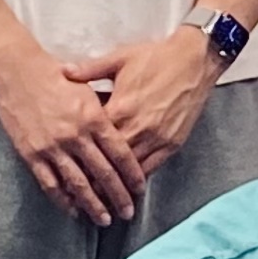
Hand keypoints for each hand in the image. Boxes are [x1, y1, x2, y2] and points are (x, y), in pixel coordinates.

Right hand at [0, 45, 142, 225]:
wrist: (18, 72)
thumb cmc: (56, 77)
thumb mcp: (89, 89)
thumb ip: (105, 114)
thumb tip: (125, 134)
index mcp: (94, 118)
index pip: (121, 154)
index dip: (133, 175)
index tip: (140, 189)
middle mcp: (76, 135)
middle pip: (103, 174)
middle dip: (119, 196)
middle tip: (128, 213)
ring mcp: (53, 147)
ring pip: (78, 184)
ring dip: (93, 205)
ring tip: (104, 219)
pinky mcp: (32, 153)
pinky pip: (50, 183)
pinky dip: (63, 200)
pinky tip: (73, 210)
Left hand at [62, 32, 219, 185]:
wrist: (195, 59)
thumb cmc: (156, 57)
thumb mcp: (119, 58)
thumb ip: (89, 69)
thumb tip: (62, 71)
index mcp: (120, 108)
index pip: (93, 140)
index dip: (79, 156)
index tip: (66, 168)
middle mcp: (137, 127)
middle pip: (109, 161)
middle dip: (94, 178)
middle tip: (78, 195)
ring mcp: (156, 137)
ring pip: (130, 170)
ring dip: (115, 185)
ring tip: (100, 201)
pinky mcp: (172, 142)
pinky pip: (152, 167)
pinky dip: (138, 179)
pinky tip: (128, 188)